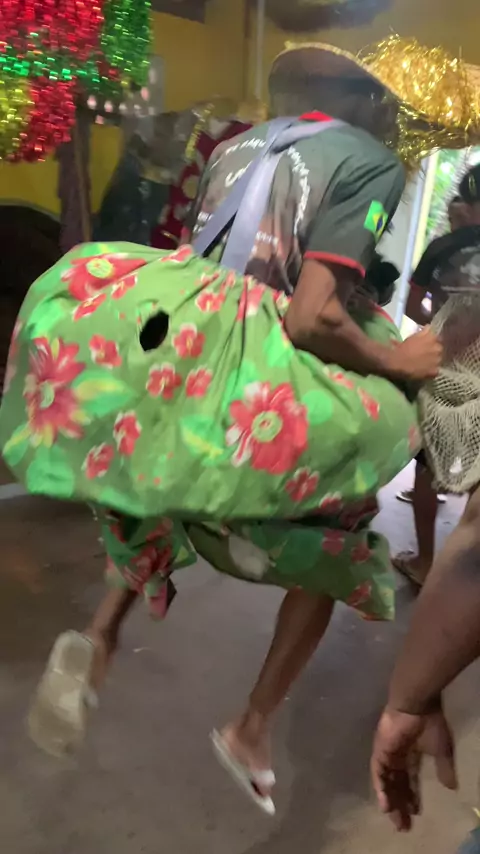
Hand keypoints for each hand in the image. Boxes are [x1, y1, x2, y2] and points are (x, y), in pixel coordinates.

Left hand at [371, 705, 456, 830]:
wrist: (416, 705)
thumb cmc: (430, 724)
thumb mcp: (441, 750)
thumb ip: (444, 768)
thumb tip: (452, 788)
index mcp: (411, 753)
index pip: (409, 779)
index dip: (412, 796)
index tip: (416, 813)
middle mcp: (397, 755)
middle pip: (396, 785)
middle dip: (400, 804)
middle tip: (403, 825)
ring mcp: (386, 753)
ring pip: (386, 782)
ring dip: (390, 801)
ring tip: (394, 819)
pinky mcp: (379, 750)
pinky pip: (377, 774)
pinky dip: (381, 789)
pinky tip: (385, 805)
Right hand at [388, 327, 442, 380]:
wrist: (397, 362)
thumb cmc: (403, 348)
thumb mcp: (413, 336)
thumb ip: (424, 331)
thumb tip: (429, 326)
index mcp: (432, 337)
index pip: (437, 338)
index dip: (431, 342)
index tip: (426, 344)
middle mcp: (437, 348)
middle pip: (438, 349)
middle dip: (433, 351)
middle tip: (424, 354)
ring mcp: (437, 360)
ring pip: (438, 359)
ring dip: (433, 360)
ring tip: (424, 363)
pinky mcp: (434, 371)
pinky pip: (436, 370)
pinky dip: (431, 370)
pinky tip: (424, 371)